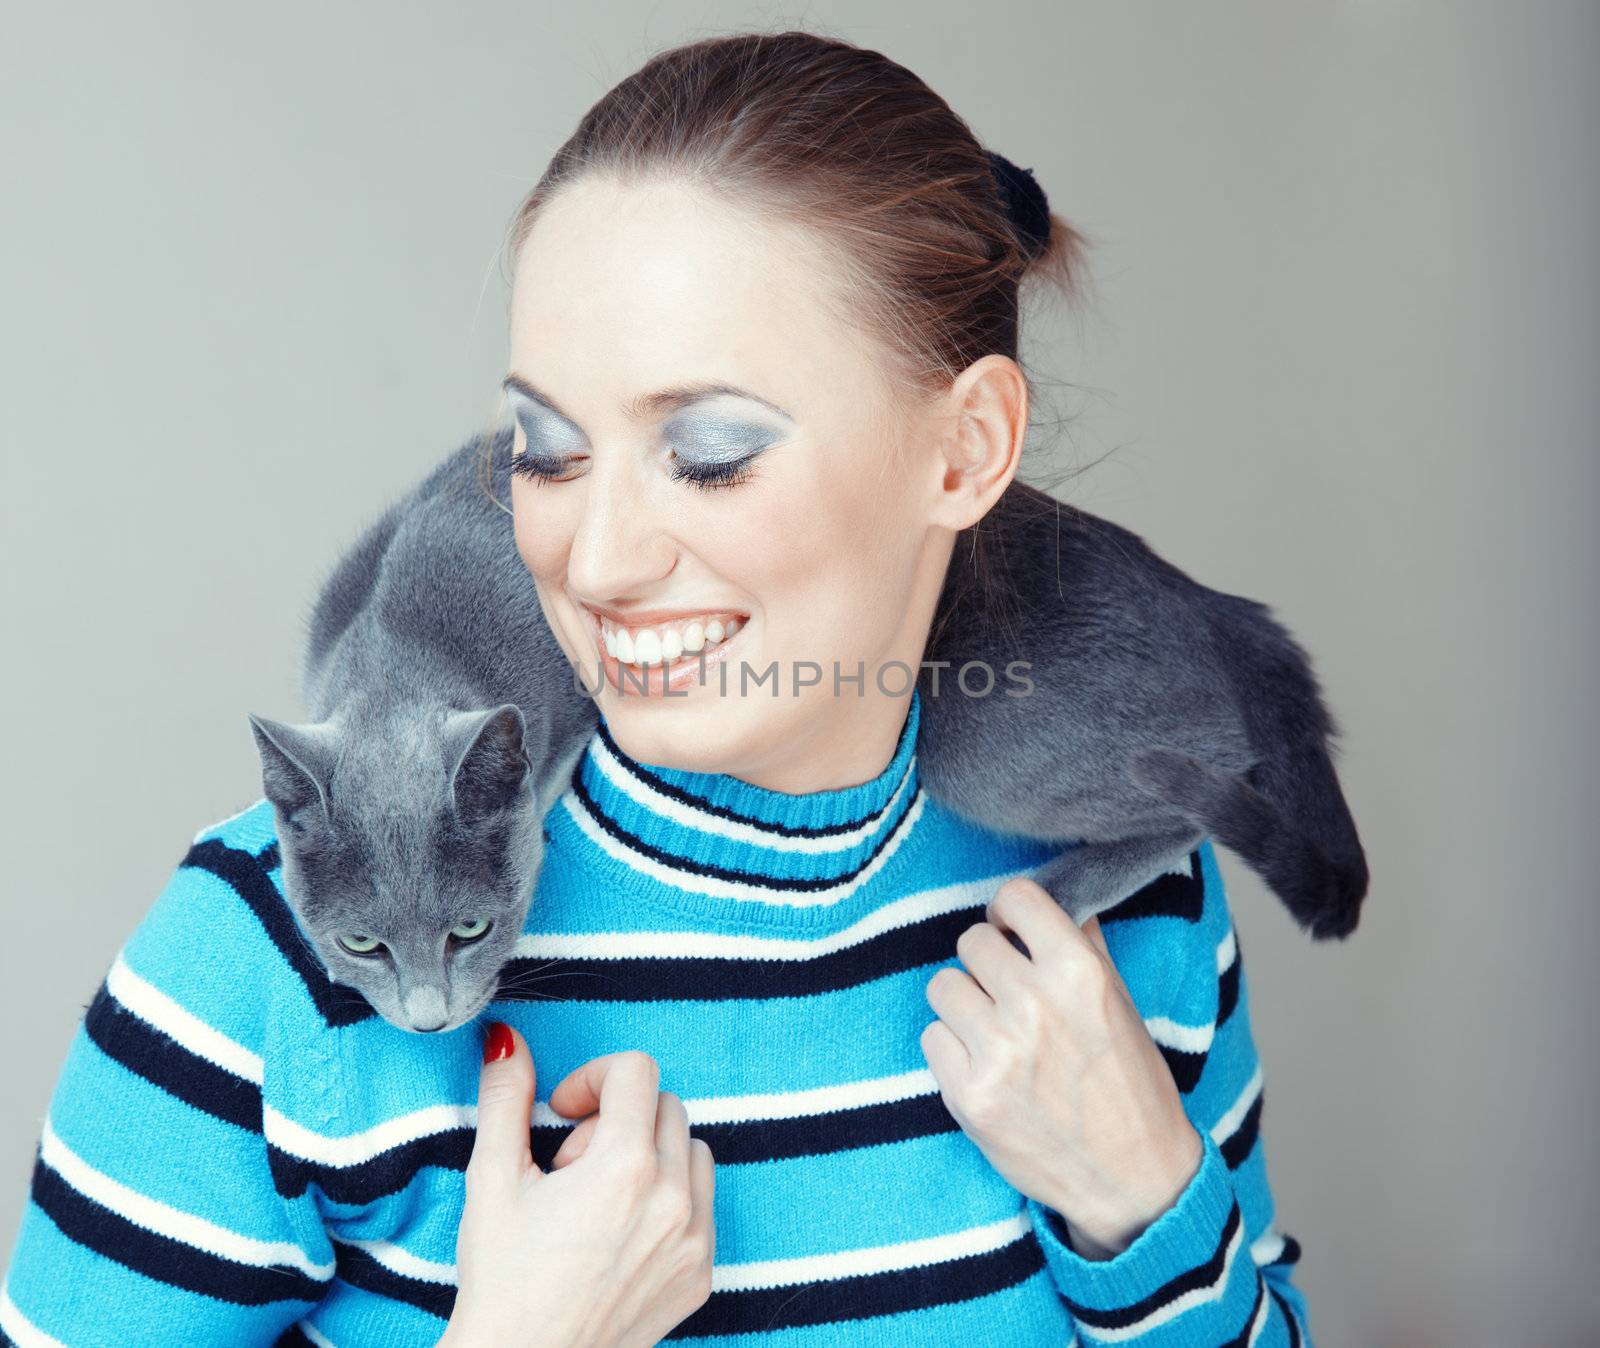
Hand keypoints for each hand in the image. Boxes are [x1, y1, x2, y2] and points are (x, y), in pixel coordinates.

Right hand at [439, 1026, 715, 1347]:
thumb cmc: (503, 1280)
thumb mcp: (493, 1179)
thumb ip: (506, 1097)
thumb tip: (507, 1039)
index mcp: (625, 1167)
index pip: (637, 1070)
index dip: (593, 1078)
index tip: (563, 1112)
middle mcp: (673, 1199)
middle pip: (665, 1106)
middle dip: (617, 1119)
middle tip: (571, 1166)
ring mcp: (695, 1240)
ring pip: (693, 1150)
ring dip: (651, 1155)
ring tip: (598, 1200)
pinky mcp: (703, 1274)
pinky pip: (704, 1204)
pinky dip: (670, 1200)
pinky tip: (619, 1234)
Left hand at [920, 878, 1203, 1257]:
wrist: (1133, 1179)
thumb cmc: (1129, 1084)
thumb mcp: (1119, 1002)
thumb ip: (1082, 945)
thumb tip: (1047, 900)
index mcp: (1080, 972)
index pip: (1015, 896)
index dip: (1009, 914)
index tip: (1012, 934)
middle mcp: (1036, 1005)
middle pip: (971, 941)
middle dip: (987, 964)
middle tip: (1008, 995)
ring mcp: (999, 1052)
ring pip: (942, 985)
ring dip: (964, 1005)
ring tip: (994, 1033)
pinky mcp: (969, 1096)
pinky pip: (931, 1037)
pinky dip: (952, 1050)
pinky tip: (985, 1068)